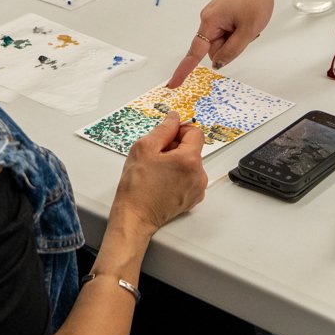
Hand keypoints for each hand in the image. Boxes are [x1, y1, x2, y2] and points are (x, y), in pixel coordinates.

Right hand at [111, 113, 207, 234]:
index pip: (195, 132)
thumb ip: (164, 129)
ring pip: (191, 163)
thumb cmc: (137, 186)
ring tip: (158, 171)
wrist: (135, 216)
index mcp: (189, 160)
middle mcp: (199, 175)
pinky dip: (179, 176)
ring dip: (177, 162)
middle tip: (156, 156)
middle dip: (176, 147)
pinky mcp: (193, 198)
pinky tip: (163, 181)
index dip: (180, 130)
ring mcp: (198, 188)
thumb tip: (174, 117)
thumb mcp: (144, 148)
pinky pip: (190, 178)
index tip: (167, 135)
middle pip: (193, 148)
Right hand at [168, 0, 284, 85]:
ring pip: (222, 41)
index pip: (194, 52)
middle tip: (247, 32)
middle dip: (230, 47)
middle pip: (214, 48)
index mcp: (210, 22)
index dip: (184, 70)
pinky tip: (246, 20)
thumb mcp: (248, 30)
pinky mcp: (221, 14)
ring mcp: (214, 16)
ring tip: (248, 23)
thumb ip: (232, 50)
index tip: (173, 84)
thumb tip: (217, 64)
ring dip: (236, 39)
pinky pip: (226, 32)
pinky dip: (237, 32)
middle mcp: (208, 19)